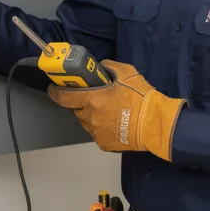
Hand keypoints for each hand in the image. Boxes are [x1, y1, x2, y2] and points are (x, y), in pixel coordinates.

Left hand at [48, 60, 184, 161]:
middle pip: (77, 109)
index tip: (54, 88)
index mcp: (92, 100)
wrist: (155, 124)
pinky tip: (116, 121)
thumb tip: (102, 67)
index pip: (63, 96)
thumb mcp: (126, 73)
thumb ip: (109, 67)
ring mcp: (97, 132)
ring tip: (111, 110)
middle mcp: (91, 117)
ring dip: (93, 115)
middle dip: (83, 102)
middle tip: (96, 97)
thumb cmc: (143, 100)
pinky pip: (97, 133)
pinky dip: (103, 127)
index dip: (56, 91)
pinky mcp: (104, 143)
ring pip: (87, 122)